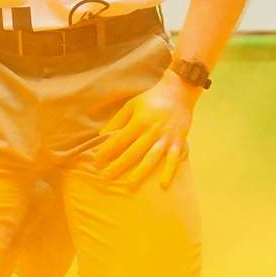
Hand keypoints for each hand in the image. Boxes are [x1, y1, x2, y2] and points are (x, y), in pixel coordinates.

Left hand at [89, 71, 196, 189]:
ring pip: (151, 158)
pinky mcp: (179, 141)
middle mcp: (152, 131)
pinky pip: (174, 159)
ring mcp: (166, 138)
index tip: (96, 162)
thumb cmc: (152, 98)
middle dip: (118, 166)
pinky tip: (163, 185)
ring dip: (140, 173)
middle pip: (132, 153)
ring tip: (129, 185)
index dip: (107, 152)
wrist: (179, 91)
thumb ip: (117, 120)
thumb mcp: (131, 105)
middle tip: (106, 177)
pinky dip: (169, 172)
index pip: (119, 140)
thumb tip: (101, 135)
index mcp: (139, 121)